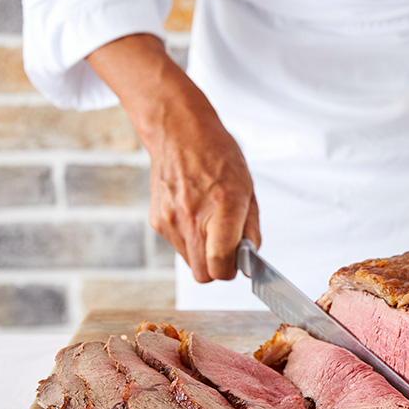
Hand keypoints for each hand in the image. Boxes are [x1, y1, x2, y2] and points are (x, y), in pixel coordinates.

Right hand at [86, 34, 260, 281]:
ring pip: (190, 261)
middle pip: (203, 274)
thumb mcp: (248, 189)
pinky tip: (194, 214)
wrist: (180, 134)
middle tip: (226, 247)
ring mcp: (171, 221)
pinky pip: (178, 245)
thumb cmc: (217, 156)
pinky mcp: (157, 221)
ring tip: (209, 223)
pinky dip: (189, 239)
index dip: (230, 271)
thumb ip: (251, 228)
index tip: (237, 263)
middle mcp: (191, 218)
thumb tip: (250, 258)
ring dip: (203, 253)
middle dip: (217, 268)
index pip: (219, 264)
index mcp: (220, 209)